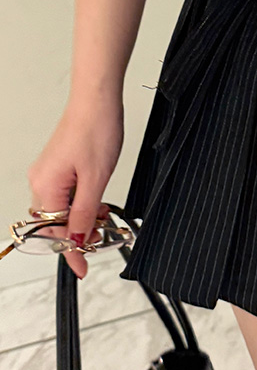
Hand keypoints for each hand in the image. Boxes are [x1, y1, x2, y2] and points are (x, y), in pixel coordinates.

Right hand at [26, 93, 123, 278]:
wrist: (97, 101)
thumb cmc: (96, 130)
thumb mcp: (97, 179)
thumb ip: (86, 213)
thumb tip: (80, 239)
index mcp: (45, 185)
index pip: (54, 231)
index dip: (70, 252)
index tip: (82, 268)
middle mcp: (40, 180)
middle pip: (53, 223)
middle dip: (76, 235)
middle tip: (100, 241)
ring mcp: (47, 172)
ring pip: (60, 209)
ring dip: (80, 219)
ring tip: (103, 221)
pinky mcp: (57, 166)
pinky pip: (64, 195)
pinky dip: (80, 204)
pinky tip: (96, 204)